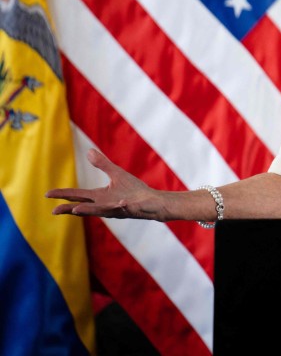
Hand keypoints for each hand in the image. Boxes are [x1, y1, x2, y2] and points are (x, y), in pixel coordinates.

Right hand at [45, 148, 165, 220]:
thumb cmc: (133, 190)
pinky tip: (119, 204)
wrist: (151, 201)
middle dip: (68, 208)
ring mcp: (116, 209)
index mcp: (99, 197)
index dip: (63, 194)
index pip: (77, 196)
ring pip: (100, 211)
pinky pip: (123, 209)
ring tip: (74, 210)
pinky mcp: (129, 210)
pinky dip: (119, 207)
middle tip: (54, 210)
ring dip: (88, 210)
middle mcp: (104, 205)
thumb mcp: (116, 174)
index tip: (47, 194)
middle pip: (83, 207)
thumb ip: (102, 164)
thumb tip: (89, 151)